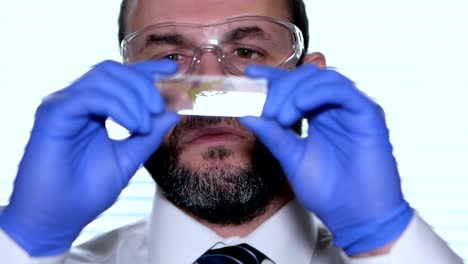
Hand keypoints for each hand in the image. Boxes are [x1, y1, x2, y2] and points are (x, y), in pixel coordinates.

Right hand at [0, 60, 179, 255]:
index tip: (173, 67)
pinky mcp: (54, 112)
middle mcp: (78, 101)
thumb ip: (149, 135)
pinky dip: (118, 106)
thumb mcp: (129, 158)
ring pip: (103, 78)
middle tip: (159, 109)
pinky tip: (132, 125)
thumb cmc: (88, 191)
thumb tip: (172, 113)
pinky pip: (90, 96)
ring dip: (133, 97)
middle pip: (114, 71)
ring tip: (143, 124)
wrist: (58, 218)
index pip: (121, 78)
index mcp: (95, 109)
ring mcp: (65, 104)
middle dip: (143, 85)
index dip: (147, 69)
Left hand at [241, 64, 412, 254]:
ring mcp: (352, 109)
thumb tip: (247, 115)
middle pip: (306, 77)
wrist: (355, 217)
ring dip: (295, 91)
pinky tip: (299, 105)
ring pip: (323, 78)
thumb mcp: (291, 159)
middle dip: (281, 88)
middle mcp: (335, 108)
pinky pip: (342, 91)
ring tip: (279, 115)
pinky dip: (316, 92)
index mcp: (318, 116)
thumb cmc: (328, 191)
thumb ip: (273, 136)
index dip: (272, 76)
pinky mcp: (368, 114)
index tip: (249, 74)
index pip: (294, 86)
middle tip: (266, 111)